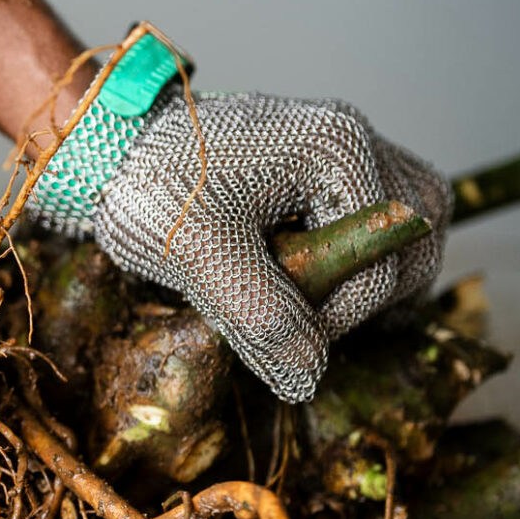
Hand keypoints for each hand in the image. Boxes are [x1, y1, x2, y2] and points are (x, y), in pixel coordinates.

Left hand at [56, 91, 450, 399]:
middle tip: (302, 319)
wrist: (105, 146)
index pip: (383, 262)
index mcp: (337, 150)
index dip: (339, 317)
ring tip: (304, 299)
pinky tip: (297, 275)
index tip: (279, 336)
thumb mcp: (198, 253)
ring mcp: (341, 151)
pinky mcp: (321, 167)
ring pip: (402, 228)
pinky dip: (349, 255)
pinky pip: (370, 217)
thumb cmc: (148, 185)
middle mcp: (353, 140)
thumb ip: (260, 315)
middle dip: (366, 295)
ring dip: (367, 276)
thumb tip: (311, 378)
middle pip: (415, 241)